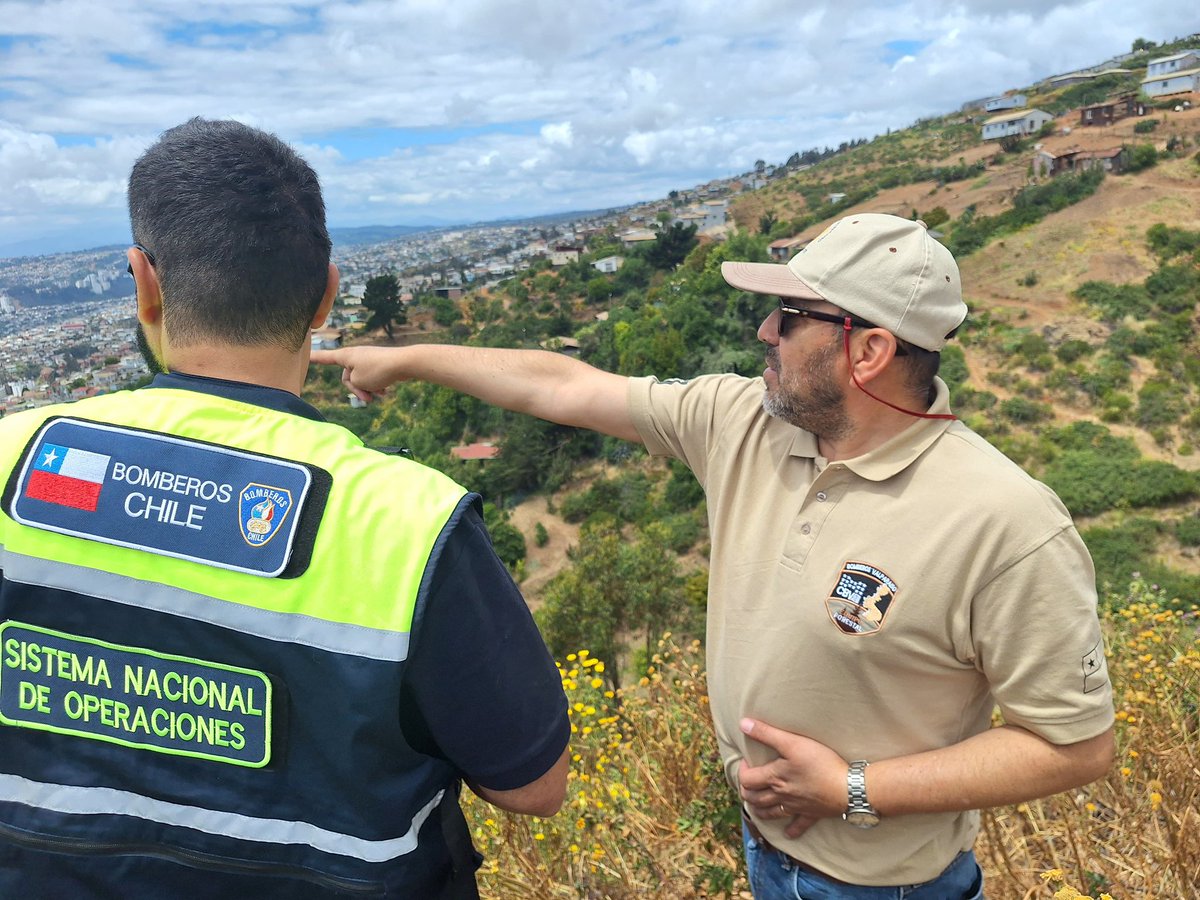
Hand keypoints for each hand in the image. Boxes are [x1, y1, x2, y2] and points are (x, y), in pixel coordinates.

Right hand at [310, 347, 406, 403]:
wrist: (403, 363)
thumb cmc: (378, 371)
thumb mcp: (358, 381)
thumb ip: (352, 383)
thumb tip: (360, 381)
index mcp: (345, 356)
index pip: (324, 358)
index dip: (314, 358)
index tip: (304, 355)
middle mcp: (354, 356)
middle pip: (347, 377)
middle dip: (357, 389)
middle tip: (368, 397)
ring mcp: (366, 360)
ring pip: (361, 380)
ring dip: (369, 390)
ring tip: (380, 393)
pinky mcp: (377, 364)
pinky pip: (371, 379)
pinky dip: (377, 386)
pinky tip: (385, 390)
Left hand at [737, 717, 848, 838]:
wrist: (848, 787)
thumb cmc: (821, 763)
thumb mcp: (793, 742)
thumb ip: (767, 734)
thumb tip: (744, 724)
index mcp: (775, 778)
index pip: (747, 780)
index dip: (742, 771)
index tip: (747, 761)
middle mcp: (781, 795)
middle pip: (754, 799)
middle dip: (747, 791)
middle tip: (749, 782)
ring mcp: (796, 807)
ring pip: (770, 814)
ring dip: (760, 810)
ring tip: (757, 803)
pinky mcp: (812, 814)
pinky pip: (799, 826)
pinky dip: (791, 830)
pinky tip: (787, 833)